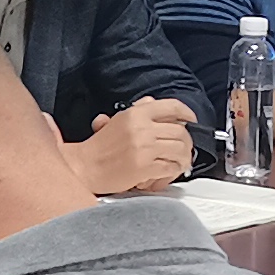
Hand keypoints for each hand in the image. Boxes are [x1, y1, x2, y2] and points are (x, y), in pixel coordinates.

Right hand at [73, 100, 196, 194]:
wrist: (84, 167)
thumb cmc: (99, 147)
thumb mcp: (117, 121)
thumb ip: (138, 111)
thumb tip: (152, 102)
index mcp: (135, 114)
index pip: (171, 107)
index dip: (186, 113)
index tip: (191, 120)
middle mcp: (142, 128)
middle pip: (180, 132)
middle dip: (187, 142)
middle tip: (184, 149)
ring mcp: (144, 148)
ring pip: (180, 150)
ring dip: (183, 158)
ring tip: (179, 163)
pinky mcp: (145, 167)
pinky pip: (171, 167)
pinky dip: (173, 171)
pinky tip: (167, 173)